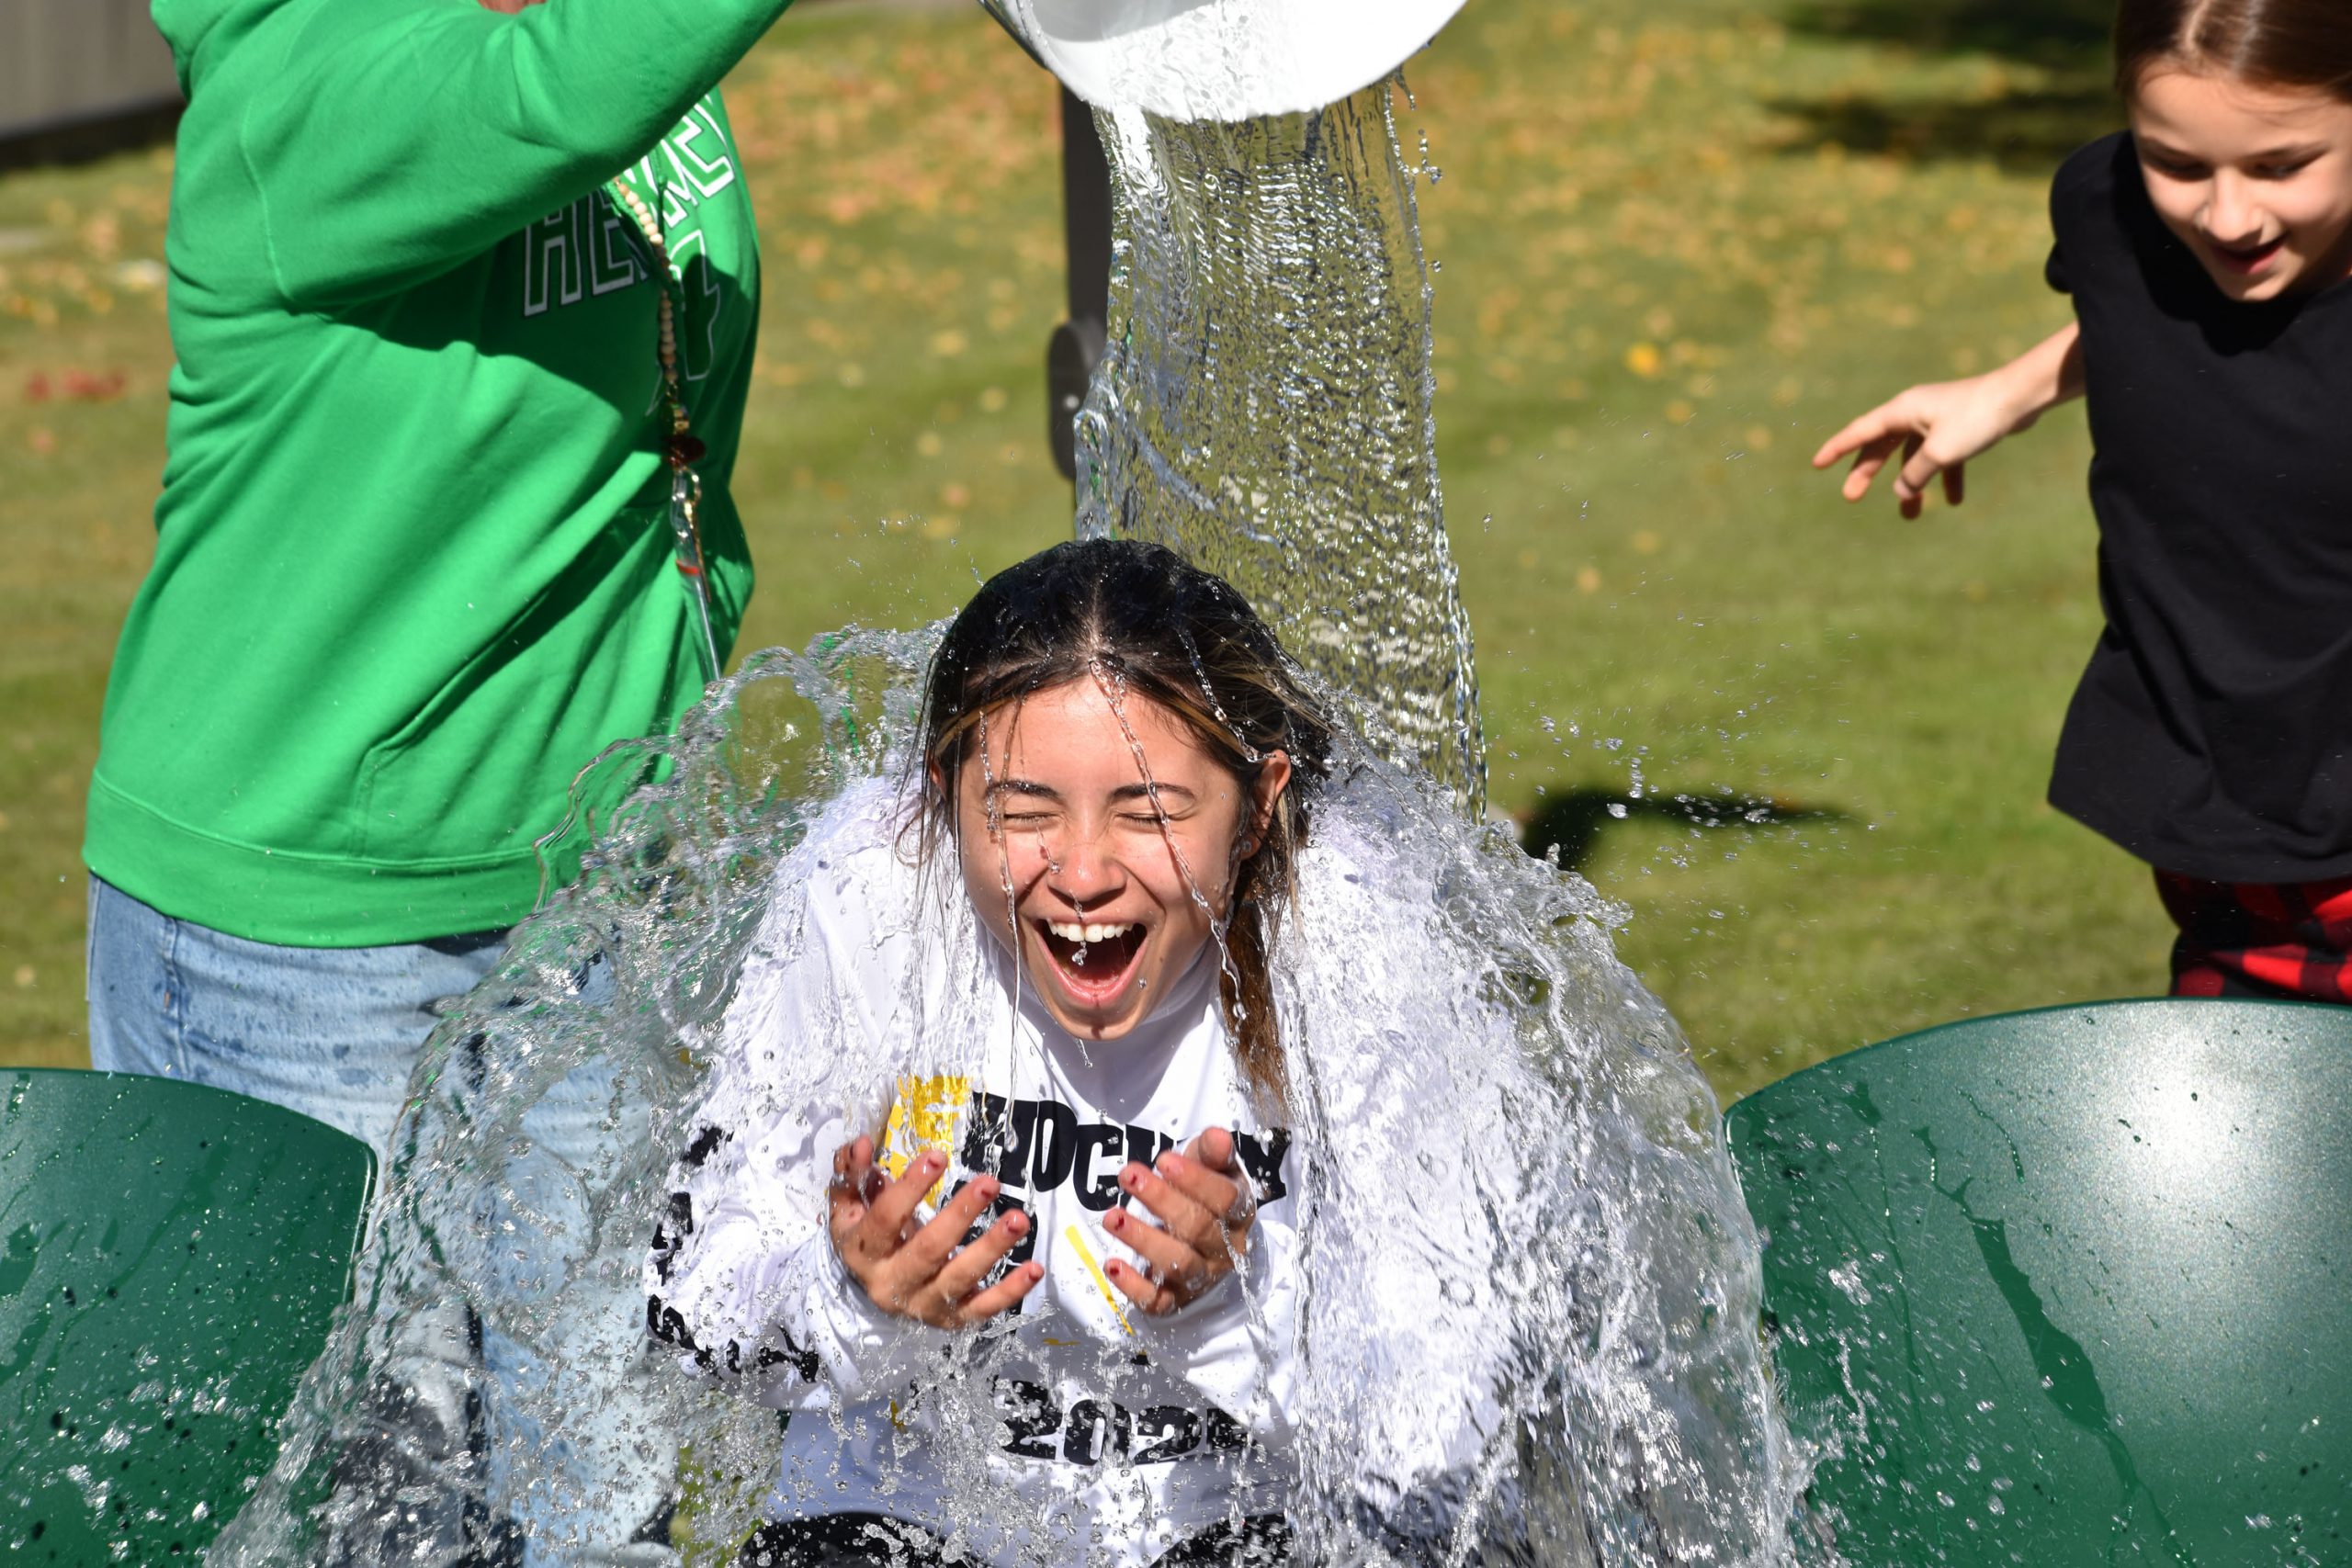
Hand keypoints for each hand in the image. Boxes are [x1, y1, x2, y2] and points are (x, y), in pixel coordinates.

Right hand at [828, 1137, 1042, 1328]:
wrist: (869, 1290)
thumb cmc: (866, 1235)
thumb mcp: (848, 1205)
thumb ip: (853, 1172)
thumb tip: (863, 1144)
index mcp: (862, 1252)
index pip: (885, 1220)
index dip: (910, 1188)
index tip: (938, 1157)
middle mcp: (891, 1284)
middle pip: (927, 1250)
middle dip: (960, 1215)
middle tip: (990, 1182)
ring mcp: (923, 1304)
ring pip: (959, 1278)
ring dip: (992, 1247)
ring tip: (1019, 1219)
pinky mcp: (951, 1319)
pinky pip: (983, 1308)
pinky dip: (1011, 1291)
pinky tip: (1034, 1268)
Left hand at [1100, 1127, 1258, 1316]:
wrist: (1206, 1244)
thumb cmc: (1204, 1195)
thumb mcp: (1211, 1169)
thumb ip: (1212, 1153)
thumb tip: (1217, 1137)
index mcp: (1238, 1214)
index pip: (1225, 1199)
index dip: (1195, 1180)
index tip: (1163, 1160)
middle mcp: (1224, 1249)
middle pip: (1197, 1228)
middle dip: (1160, 1200)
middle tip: (1128, 1175)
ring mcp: (1201, 1278)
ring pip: (1178, 1264)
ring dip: (1143, 1239)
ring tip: (1112, 1217)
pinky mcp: (1176, 1301)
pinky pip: (1158, 1301)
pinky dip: (1134, 1286)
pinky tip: (1111, 1265)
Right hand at [1812, 371, 2037, 519]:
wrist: (2019, 397)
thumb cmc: (1977, 418)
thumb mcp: (1940, 453)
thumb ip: (1915, 474)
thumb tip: (1901, 491)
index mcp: (1902, 411)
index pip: (1860, 432)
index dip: (1837, 449)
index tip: (1816, 464)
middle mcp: (1915, 412)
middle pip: (1882, 447)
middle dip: (1867, 474)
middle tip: (1851, 498)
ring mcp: (1936, 420)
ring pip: (1912, 457)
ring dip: (1910, 485)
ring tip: (1910, 515)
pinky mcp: (1958, 427)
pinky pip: (1941, 457)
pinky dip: (1943, 478)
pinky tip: (1954, 501)